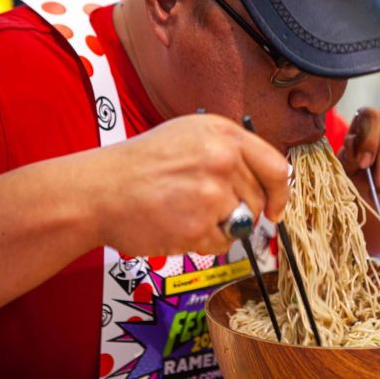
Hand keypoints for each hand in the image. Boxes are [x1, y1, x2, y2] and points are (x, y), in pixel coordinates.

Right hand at [91, 114, 288, 254]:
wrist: (100, 190)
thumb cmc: (140, 165)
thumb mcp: (190, 136)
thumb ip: (230, 153)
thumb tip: (265, 180)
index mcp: (224, 134)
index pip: (276, 167)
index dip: (280, 193)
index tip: (274, 208)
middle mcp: (223, 160)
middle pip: (258, 200)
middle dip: (238, 211)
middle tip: (206, 208)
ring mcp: (212, 194)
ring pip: (241, 224)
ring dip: (219, 227)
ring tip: (185, 212)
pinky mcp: (199, 226)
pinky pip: (221, 244)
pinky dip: (202, 242)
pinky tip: (177, 224)